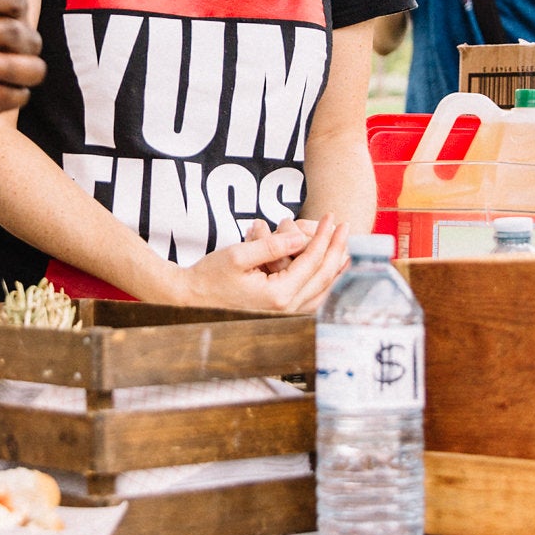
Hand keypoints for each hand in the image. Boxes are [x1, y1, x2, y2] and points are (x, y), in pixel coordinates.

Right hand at [162, 217, 350, 313]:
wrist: (189, 301)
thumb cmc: (208, 277)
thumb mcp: (238, 256)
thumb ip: (272, 246)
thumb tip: (299, 236)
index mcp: (278, 295)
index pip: (312, 262)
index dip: (325, 237)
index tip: (333, 217)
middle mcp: (286, 310)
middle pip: (323, 278)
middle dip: (336, 250)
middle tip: (346, 228)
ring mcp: (283, 316)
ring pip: (321, 292)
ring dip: (334, 269)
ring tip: (345, 250)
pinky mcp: (278, 316)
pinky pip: (310, 300)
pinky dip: (322, 284)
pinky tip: (325, 273)